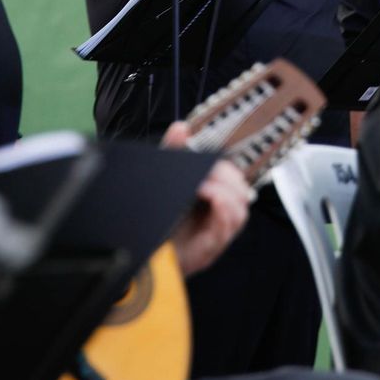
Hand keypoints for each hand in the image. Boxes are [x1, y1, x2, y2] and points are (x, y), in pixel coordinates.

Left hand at [161, 121, 252, 275]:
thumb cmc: (157, 218)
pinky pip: (228, 226)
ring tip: (203, 185)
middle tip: (206, 172)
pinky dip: (222, 207)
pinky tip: (209, 196)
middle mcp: (219, 217)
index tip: (209, 158)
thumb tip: (182, 127)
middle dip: (227, 177)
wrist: (138, 253)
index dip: (225, 167)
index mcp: (213, 199)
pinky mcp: (211, 249)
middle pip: (241, 192)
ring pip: (240, 209)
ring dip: (225, 191)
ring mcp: (217, 234)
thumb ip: (174, 152)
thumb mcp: (166, 180)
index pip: (233, 178)